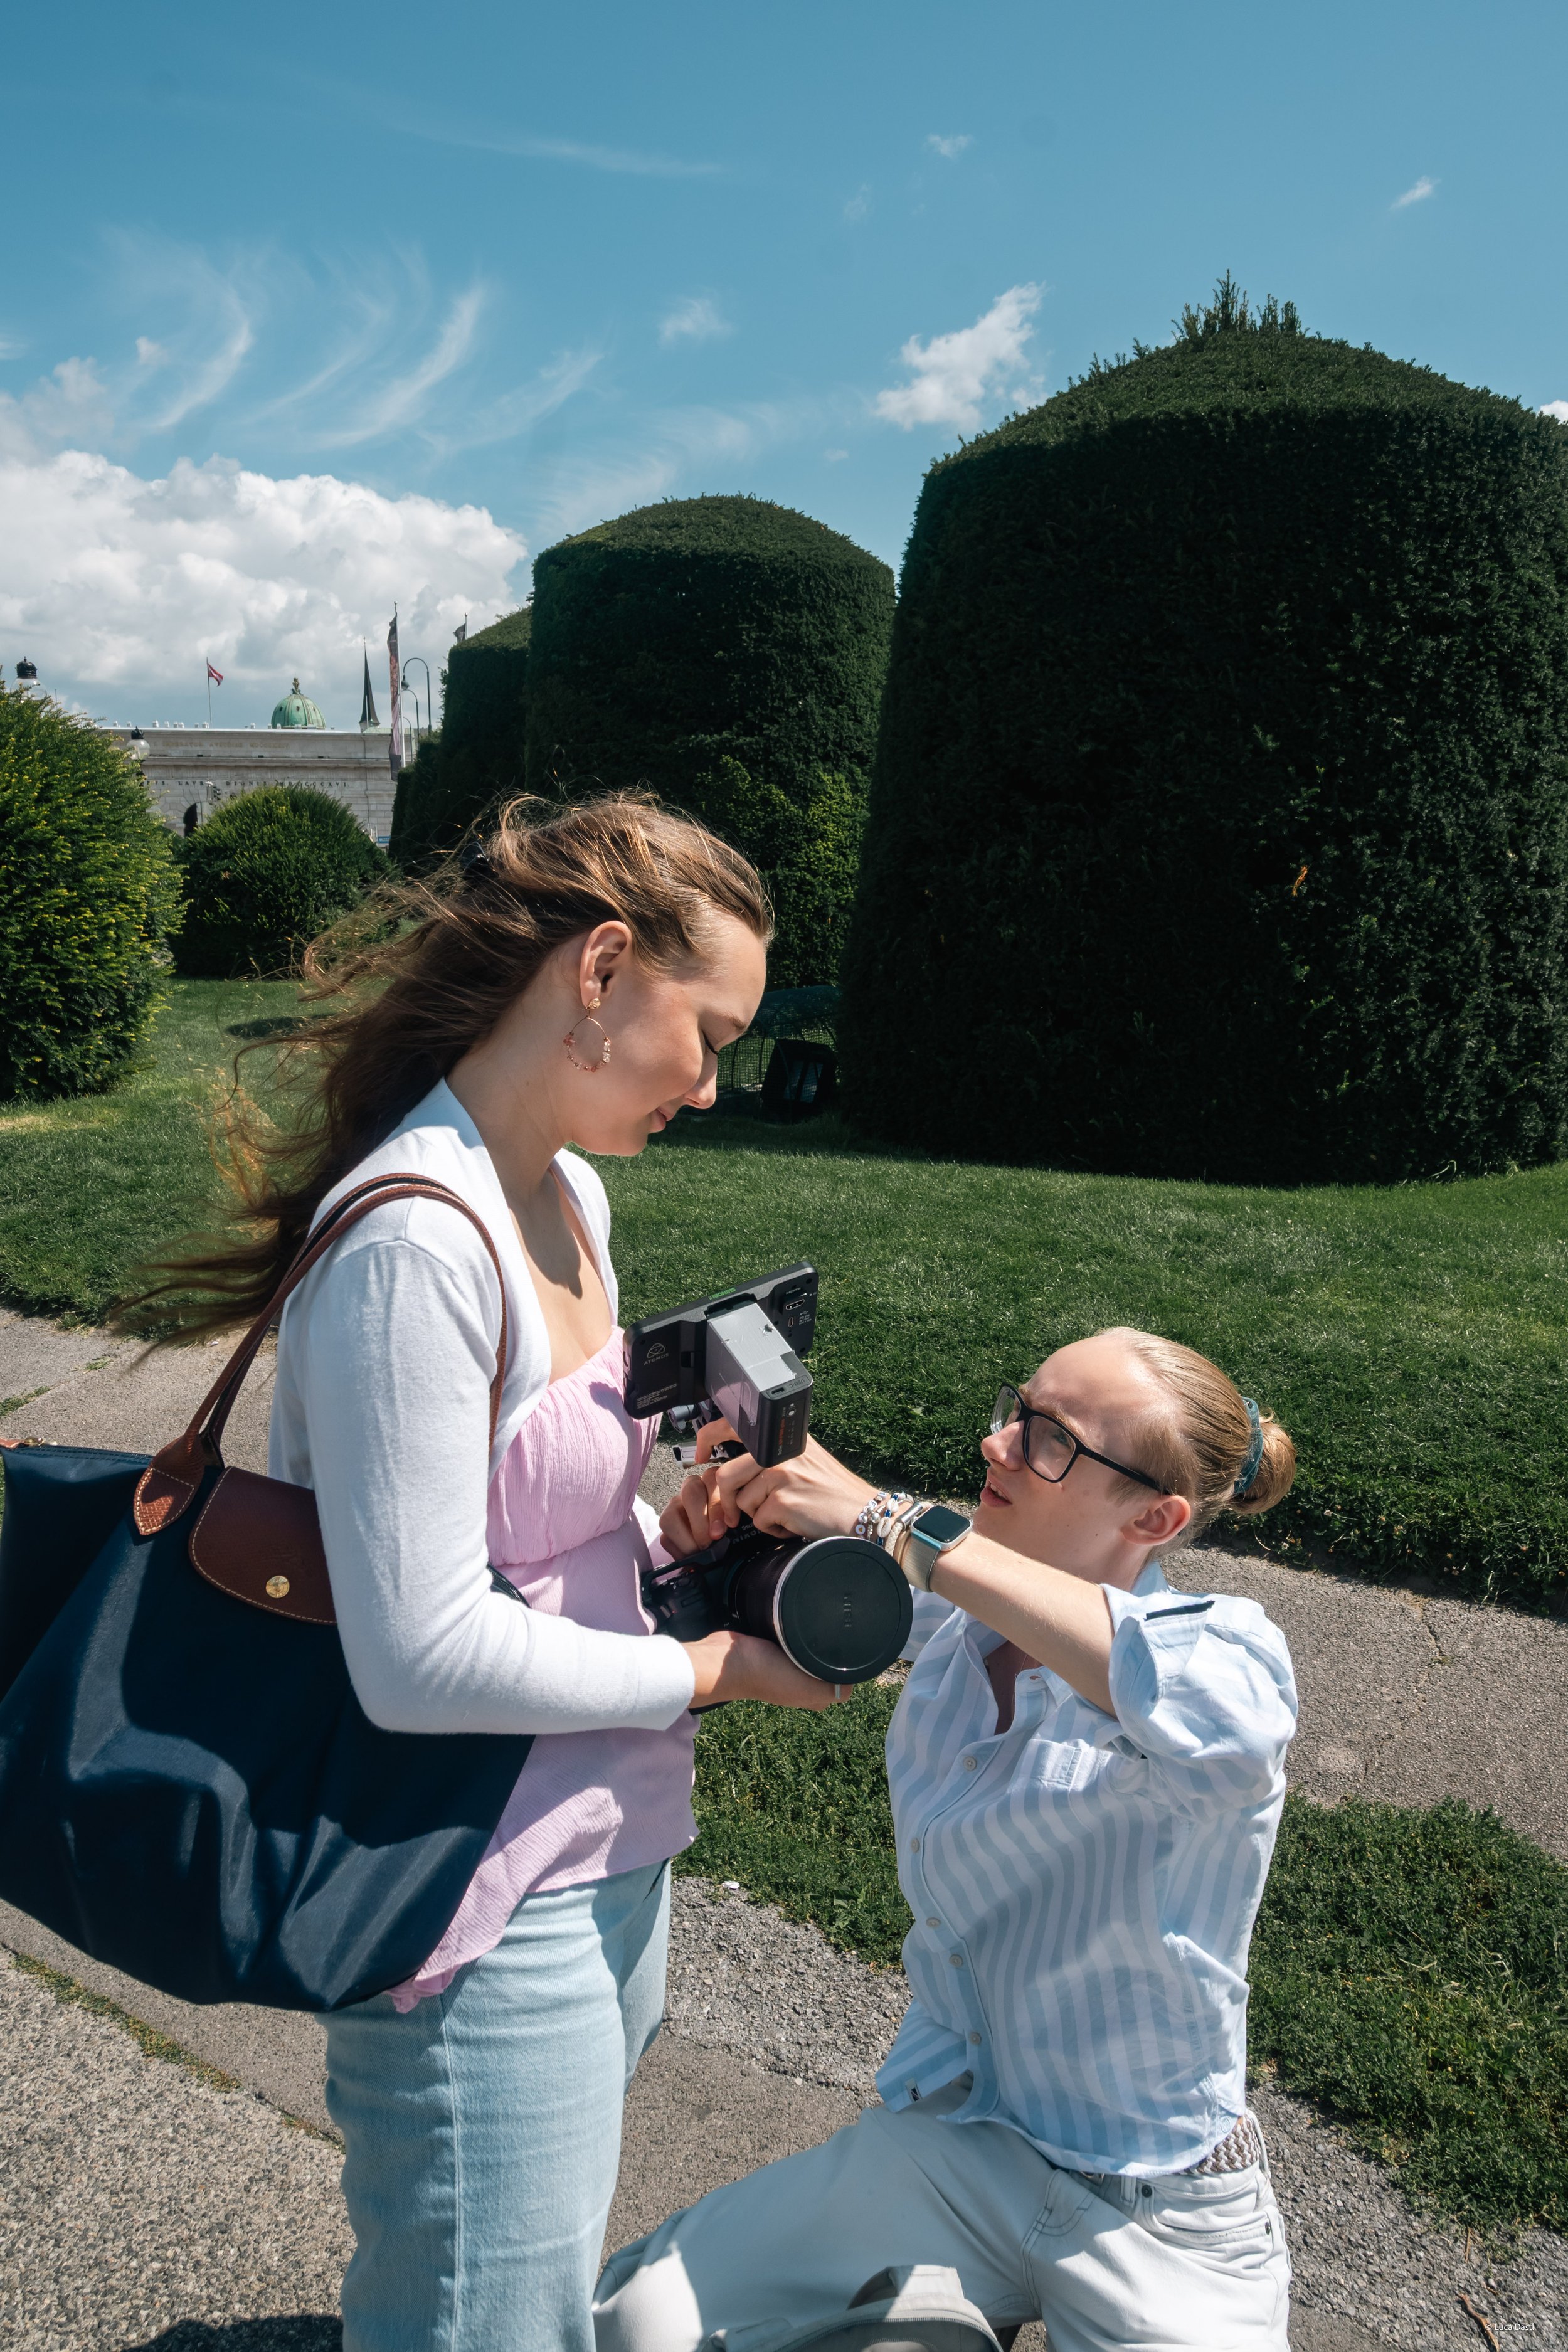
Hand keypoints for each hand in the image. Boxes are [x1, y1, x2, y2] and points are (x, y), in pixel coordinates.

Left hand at [677, 1427, 876, 1546]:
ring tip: (784, 1512)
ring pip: (741, 1502)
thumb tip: (729, 1465)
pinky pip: (758, 1521)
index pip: (732, 1424)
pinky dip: (773, 1529)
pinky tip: (794, 1522)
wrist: (861, 1512)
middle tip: (732, 1514)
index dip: (708, 1439)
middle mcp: (780, 1450)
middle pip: (726, 1475)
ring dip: (757, 1515)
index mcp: (782, 1437)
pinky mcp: (782, 1500)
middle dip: (725, 1501)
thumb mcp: (803, 1458)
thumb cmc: (832, 1490)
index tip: (701, 1456)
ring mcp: (780, 1474)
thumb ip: (771, 1454)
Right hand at [684, 1627, 850, 1711]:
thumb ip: (832, 1690)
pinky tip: (806, 1614)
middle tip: (843, 1625)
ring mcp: (785, 1663)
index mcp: (810, 1694)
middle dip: (836, 1647)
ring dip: (817, 1636)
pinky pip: (793, 1637)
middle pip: (827, 1663)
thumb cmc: (767, 1675)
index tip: (858, 1644)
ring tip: (828, 1617)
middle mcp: (799, 1681)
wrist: (726, 1661)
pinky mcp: (772, 1646)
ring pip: (812, 1648)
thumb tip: (853, 1684)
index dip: (850, 1666)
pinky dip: (800, 1628)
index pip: (841, 1682)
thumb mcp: (806, 1688)